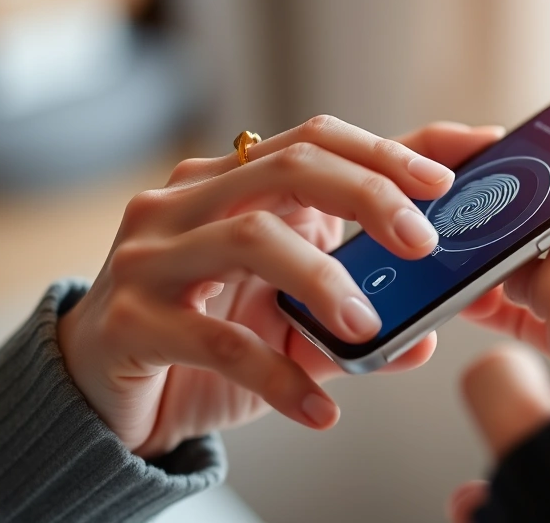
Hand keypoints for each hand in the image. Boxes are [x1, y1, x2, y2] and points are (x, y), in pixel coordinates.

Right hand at [57, 117, 504, 457]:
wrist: (102, 393)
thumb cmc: (202, 339)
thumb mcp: (287, 323)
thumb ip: (350, 319)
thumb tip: (424, 336)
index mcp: (233, 184)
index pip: (317, 140)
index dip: (387, 152)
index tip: (447, 178)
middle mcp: (189, 202)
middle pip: (293, 166)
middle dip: (371, 195)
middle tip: (423, 242)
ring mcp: (154, 255)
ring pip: (252, 237)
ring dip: (325, 280)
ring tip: (368, 328)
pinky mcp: (130, 319)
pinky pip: (217, 341)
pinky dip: (277, 376)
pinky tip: (318, 409)